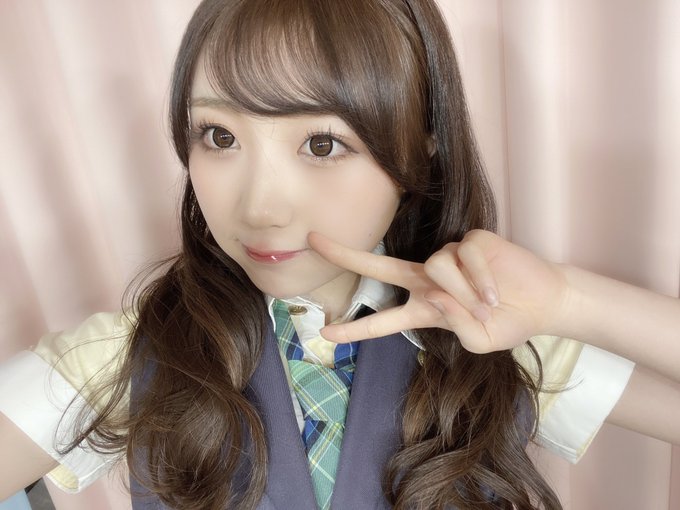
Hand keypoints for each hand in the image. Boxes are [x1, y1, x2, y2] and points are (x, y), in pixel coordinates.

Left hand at [308, 230, 567, 352]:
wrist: (543, 303)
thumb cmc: (507, 323)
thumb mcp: (478, 340)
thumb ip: (455, 324)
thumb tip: (438, 294)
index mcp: (424, 308)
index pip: (384, 319)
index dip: (356, 328)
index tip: (325, 333)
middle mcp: (428, 280)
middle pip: (380, 267)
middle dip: (346, 256)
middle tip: (312, 242)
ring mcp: (448, 258)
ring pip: (435, 267)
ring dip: (463, 291)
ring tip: (488, 305)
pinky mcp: (470, 241)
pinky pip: (464, 257)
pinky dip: (481, 280)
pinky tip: (496, 292)